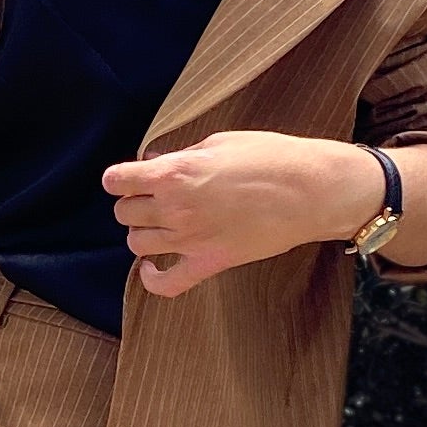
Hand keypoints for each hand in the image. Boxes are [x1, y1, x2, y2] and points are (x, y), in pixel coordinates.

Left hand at [101, 131, 379, 297]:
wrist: (310, 190)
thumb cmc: (270, 157)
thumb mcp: (219, 142)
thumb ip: (180, 156)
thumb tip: (153, 162)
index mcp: (174, 173)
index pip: (117, 180)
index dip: (119, 178)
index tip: (127, 178)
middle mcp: (174, 208)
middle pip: (124, 213)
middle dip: (134, 203)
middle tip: (153, 197)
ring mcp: (190, 240)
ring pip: (137, 243)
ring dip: (142, 232)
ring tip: (158, 224)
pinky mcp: (209, 263)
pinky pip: (165, 284)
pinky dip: (151, 278)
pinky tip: (151, 266)